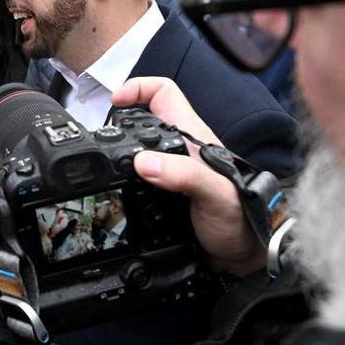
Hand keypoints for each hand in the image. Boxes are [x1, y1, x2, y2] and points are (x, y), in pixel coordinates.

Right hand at [113, 77, 266, 273]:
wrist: (243, 256)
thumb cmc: (240, 219)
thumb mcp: (214, 192)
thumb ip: (183, 174)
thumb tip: (143, 162)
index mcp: (192, 136)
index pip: (164, 93)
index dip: (138, 88)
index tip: (115, 101)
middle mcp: (180, 150)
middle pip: (144, 119)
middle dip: (120, 122)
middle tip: (102, 137)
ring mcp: (171, 171)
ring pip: (138, 149)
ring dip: (119, 154)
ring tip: (103, 165)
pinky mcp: (164, 194)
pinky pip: (136, 179)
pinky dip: (122, 181)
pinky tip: (117, 192)